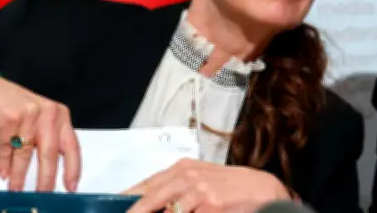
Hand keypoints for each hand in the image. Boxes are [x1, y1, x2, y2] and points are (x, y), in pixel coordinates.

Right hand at [0, 73, 80, 191]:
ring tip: (17, 189)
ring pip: (25, 153)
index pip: (71, 144)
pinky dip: (4, 164)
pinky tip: (4, 174)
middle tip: (43, 193)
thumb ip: (48, 138)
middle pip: (50, 152)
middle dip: (46, 177)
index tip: (71, 185)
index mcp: (59, 114)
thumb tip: (52, 171)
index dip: (73, 167)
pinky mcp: (7, 120)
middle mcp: (47, 113)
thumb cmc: (15, 106)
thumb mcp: (39, 118)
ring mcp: (27, 116)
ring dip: (20, 175)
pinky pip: (7, 149)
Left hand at [123, 158, 290, 212]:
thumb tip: (148, 203)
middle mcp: (189, 177)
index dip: (128, 199)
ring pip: (167, 210)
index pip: (146, 184)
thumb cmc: (232, 186)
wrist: (265, 190)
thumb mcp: (202, 179)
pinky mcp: (211, 207)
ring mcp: (200, 192)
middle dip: (134, 212)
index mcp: (183, 168)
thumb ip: (176, 188)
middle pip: (150, 198)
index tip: (112, 209)